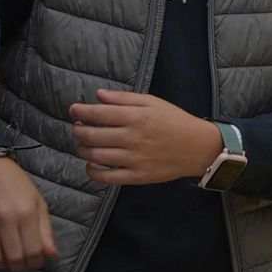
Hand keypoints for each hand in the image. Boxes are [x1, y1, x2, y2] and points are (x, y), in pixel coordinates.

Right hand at [0, 157, 57, 271]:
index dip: (36, 262)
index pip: (33, 250)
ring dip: (1, 264)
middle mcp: (3, 219)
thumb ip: (45, 230)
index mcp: (25, 212)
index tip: (36, 262)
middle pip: (12, 258)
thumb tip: (51, 253)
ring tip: (7, 259)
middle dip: (19, 266)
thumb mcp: (38, 202)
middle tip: (21, 264)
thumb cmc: (16, 185)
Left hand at [68, 89, 222, 185]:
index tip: (73, 110)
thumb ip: (124, 99)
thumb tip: (98, 95)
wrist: (198, 147)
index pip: (99, 113)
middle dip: (78, 130)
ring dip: (82, 149)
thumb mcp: (153, 103)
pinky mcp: (136, 176)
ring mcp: (134, 159)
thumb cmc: (175, 121)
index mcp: (137, 117)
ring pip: (95, 156)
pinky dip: (92, 171)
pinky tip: (91, 164)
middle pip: (92, 136)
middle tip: (78, 127)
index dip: (81, 111)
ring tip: (83, 144)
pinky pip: (105, 177)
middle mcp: (133, 138)